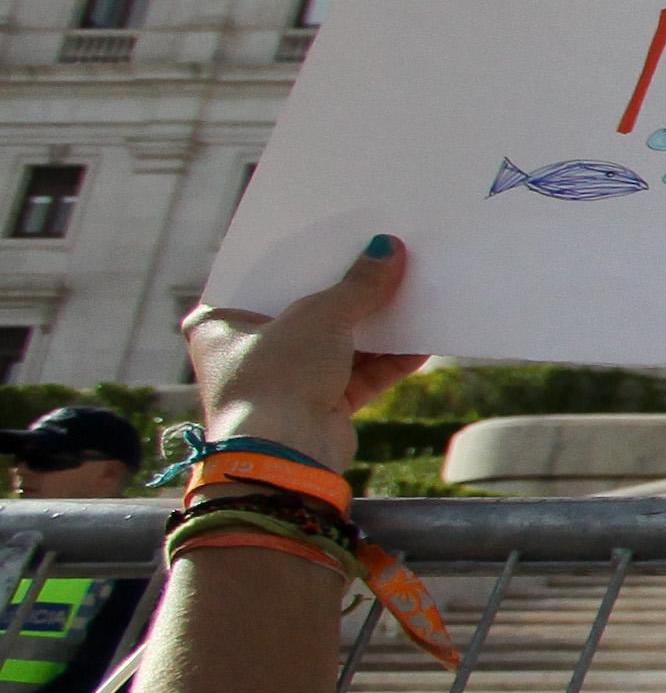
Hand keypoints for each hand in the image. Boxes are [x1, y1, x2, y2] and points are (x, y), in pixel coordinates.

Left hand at [181, 235, 428, 469]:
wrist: (286, 453)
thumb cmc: (278, 375)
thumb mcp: (318, 316)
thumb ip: (357, 285)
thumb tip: (389, 248)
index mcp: (218, 325)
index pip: (257, 280)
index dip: (295, 260)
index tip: (331, 238)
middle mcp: (247, 353)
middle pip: (304, 311)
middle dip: (344, 292)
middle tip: (378, 260)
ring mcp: (285, 381)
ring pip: (336, 344)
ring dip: (372, 327)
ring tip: (409, 294)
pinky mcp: (319, 406)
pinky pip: (358, 375)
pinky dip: (387, 361)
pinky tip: (420, 341)